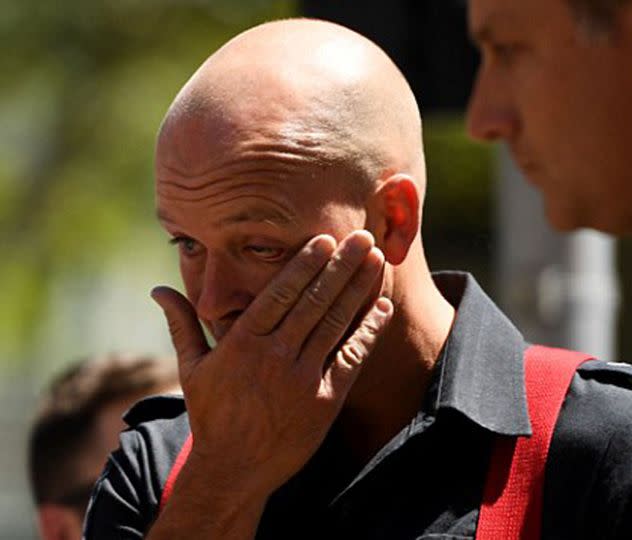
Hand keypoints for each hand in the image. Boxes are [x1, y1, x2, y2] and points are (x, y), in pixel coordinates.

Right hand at [151, 230, 392, 496]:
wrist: (233, 470)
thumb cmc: (212, 415)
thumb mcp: (192, 368)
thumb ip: (182, 324)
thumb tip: (158, 289)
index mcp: (242, 344)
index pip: (279, 293)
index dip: (305, 264)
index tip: (325, 239)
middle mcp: (274, 357)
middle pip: (313, 301)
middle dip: (340, 266)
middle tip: (361, 236)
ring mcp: (302, 379)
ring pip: (335, 323)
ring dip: (358, 289)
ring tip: (376, 260)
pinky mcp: (325, 400)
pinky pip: (351, 358)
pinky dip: (369, 331)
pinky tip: (383, 306)